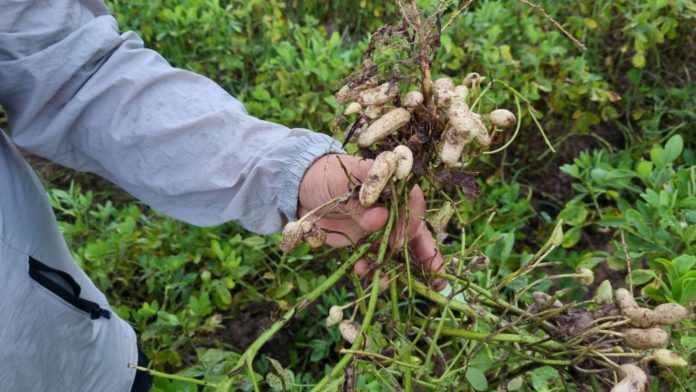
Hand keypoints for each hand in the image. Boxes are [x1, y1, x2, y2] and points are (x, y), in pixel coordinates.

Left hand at [298, 153, 445, 290]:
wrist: (303, 191)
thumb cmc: (326, 177)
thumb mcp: (340, 183)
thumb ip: (360, 202)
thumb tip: (381, 219)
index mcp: (392, 184)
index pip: (412, 203)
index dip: (410, 223)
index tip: (398, 242)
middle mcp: (394, 206)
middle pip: (418, 229)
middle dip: (428, 255)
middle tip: (438, 277)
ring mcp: (384, 225)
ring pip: (401, 249)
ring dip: (397, 267)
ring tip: (386, 282)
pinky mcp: (370, 241)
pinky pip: (380, 258)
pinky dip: (376, 269)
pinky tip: (364, 273)